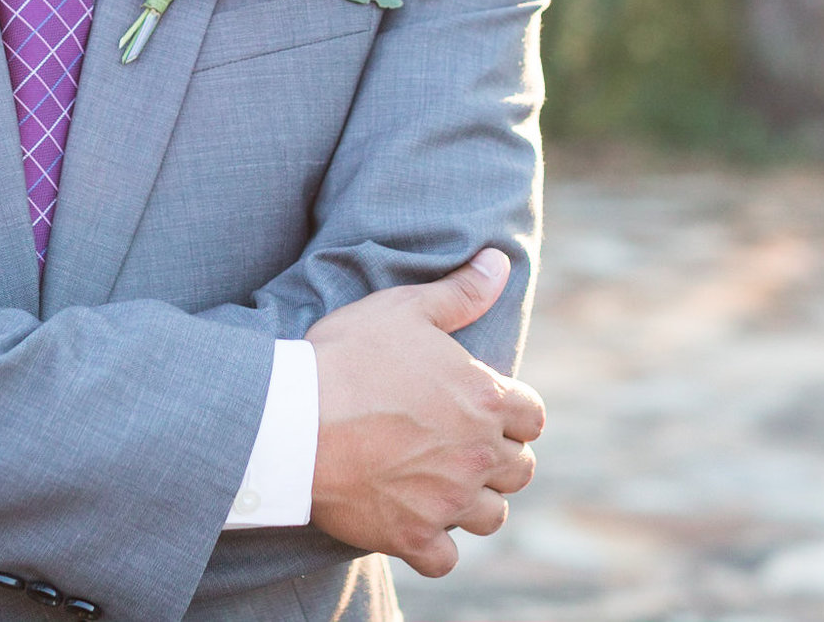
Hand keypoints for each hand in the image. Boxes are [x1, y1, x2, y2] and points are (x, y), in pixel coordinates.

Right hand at [305, 248, 543, 577]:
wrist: (291, 420)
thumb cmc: (346, 358)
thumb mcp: (404, 309)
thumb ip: (459, 292)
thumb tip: (500, 263)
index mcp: (483, 398)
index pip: (532, 417)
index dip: (514, 414)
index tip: (489, 413)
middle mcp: (476, 453)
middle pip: (519, 470)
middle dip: (498, 459)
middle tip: (462, 448)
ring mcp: (447, 500)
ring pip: (492, 517)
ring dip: (474, 503)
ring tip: (443, 487)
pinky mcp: (412, 537)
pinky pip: (446, 559)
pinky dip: (435, 547)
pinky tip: (415, 524)